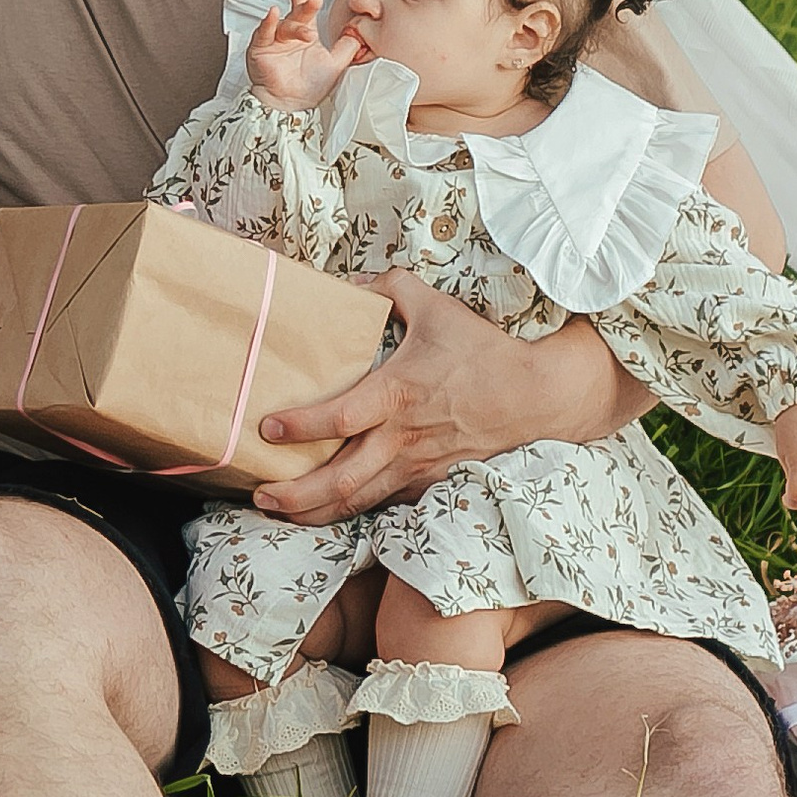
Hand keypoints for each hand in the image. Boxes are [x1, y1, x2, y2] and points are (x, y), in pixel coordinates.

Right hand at [246, 0, 364, 111]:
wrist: (291, 106)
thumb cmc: (309, 88)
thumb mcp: (336, 64)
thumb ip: (348, 47)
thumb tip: (360, 32)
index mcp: (305, 33)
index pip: (303, 7)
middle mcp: (288, 34)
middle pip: (295, 11)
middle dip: (303, 1)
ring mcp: (274, 41)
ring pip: (284, 25)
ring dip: (295, 26)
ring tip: (306, 34)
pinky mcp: (260, 50)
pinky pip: (264, 33)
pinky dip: (268, 23)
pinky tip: (273, 14)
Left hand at [251, 273, 644, 521]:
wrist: (537, 397)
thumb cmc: (484, 351)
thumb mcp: (437, 307)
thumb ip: (391, 288)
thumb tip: (352, 282)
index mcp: (398, 394)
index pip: (339, 418)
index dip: (300, 427)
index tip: (267, 429)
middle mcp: (403, 438)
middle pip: (341, 480)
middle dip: (296, 494)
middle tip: (260, 494)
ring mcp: (418, 466)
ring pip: (359, 501)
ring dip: (316, 512)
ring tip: (279, 512)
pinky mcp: (431, 481)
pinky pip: (385, 502)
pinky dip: (352, 512)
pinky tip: (325, 513)